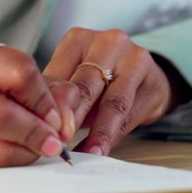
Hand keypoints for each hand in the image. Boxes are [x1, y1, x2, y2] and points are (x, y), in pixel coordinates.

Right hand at [0, 33, 80, 165]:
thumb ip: (24, 81)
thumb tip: (62, 118)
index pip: (16, 71)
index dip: (43, 98)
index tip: (56, 114)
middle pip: (1, 116)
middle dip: (36, 133)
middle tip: (54, 142)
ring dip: (25, 153)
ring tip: (38, 148)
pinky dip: (5, 160)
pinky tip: (12, 151)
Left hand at [43, 28, 180, 156]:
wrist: (147, 78)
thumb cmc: (103, 83)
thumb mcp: (74, 83)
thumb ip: (59, 98)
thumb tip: (39, 128)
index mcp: (78, 39)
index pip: (59, 76)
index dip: (49, 108)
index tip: (40, 133)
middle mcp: (107, 42)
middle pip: (84, 86)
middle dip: (71, 120)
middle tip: (59, 145)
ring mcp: (134, 57)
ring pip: (111, 102)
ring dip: (97, 132)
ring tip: (86, 153)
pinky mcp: (152, 78)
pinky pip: (130, 112)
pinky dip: (113, 135)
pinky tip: (102, 149)